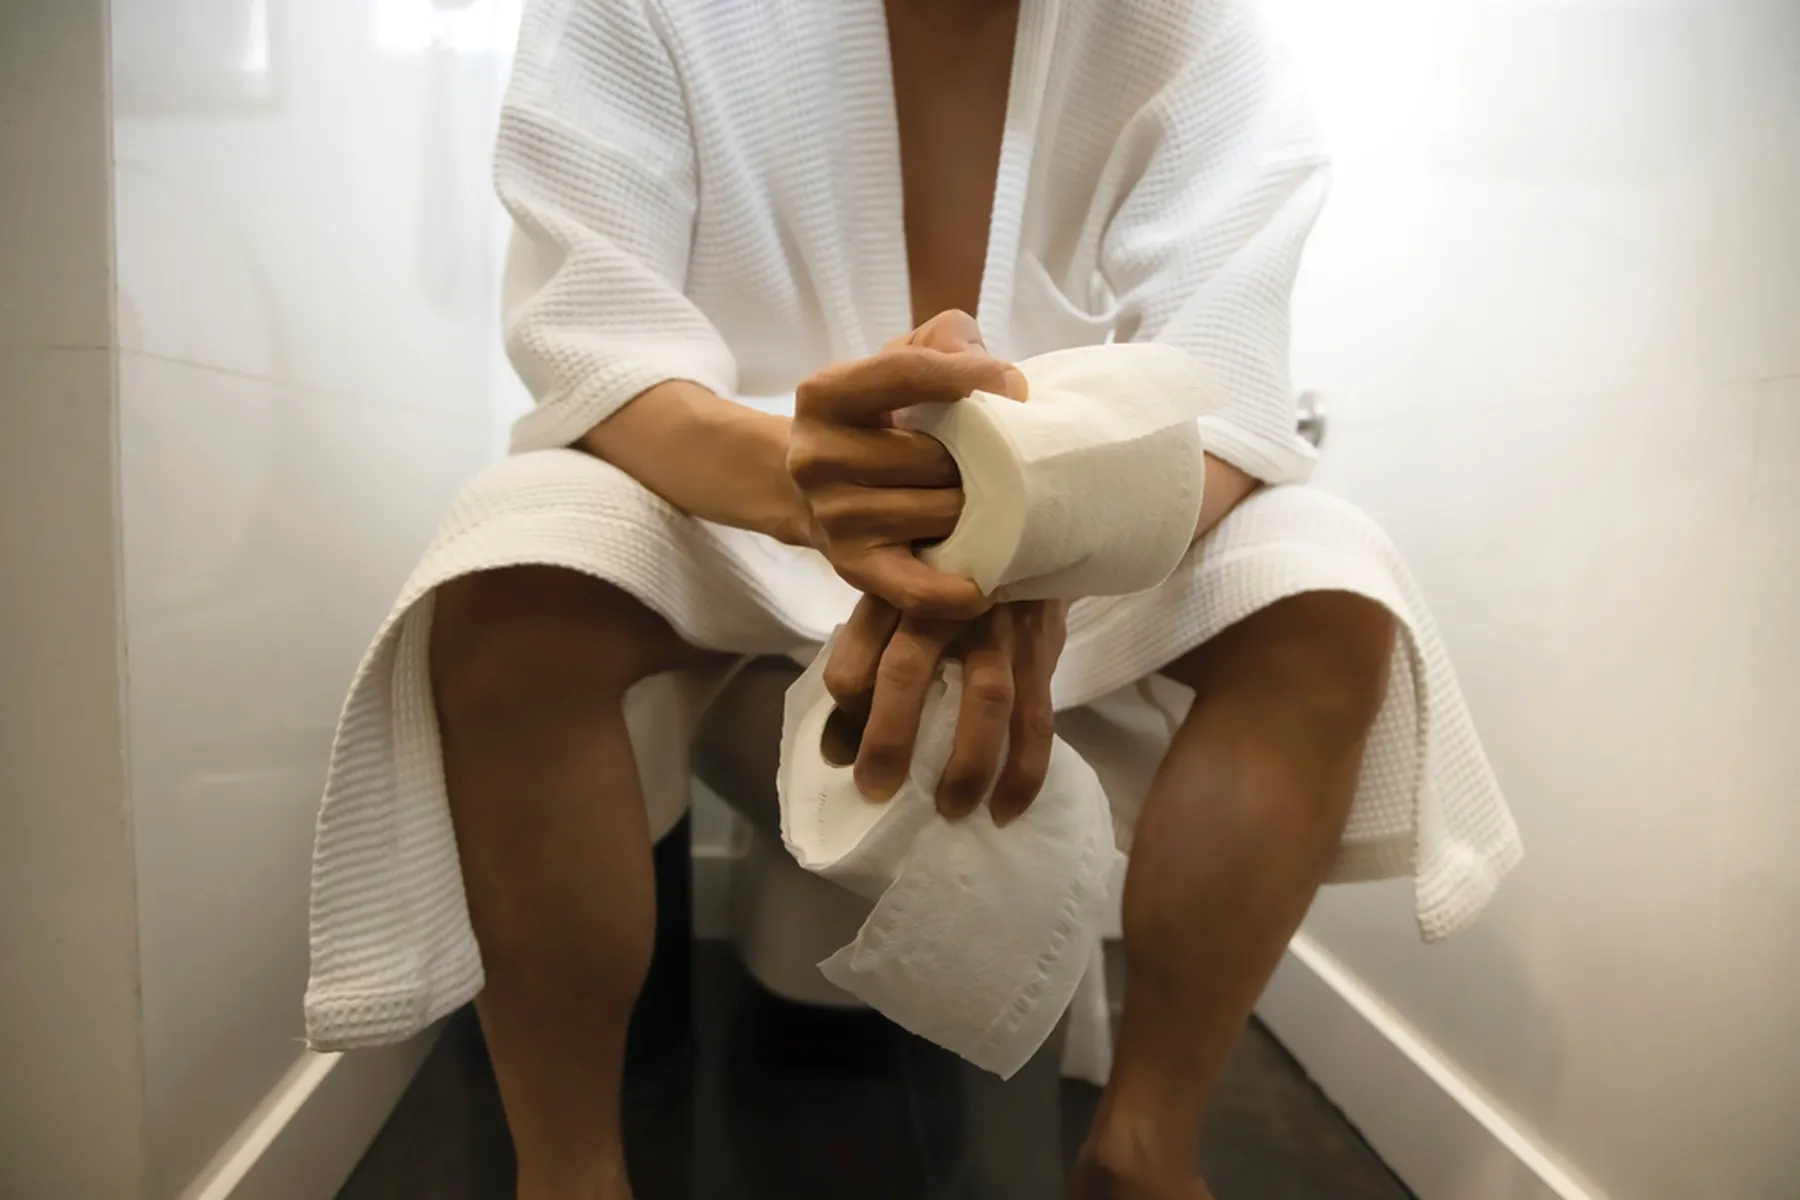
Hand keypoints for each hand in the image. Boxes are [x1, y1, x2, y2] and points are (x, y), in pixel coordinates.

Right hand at [789, 310, 1026, 617]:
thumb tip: (999, 378)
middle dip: (977, 459)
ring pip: (939, 514)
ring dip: (978, 513)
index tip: (1013, 386)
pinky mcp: (853, 569)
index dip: (967, 376)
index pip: (904, 372)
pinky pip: (916, 589)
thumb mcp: (899, 360)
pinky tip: (990, 583)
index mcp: (824, 394)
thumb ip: (947, 340)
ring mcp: (833, 517)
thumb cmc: (879, 418)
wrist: (818, 489)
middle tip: (1001, 463)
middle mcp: (815, 457)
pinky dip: (959, 591)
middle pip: (932, 456)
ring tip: (993, 506)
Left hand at [823, 592, 1068, 824]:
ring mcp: (1000, 623)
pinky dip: (1024, 770)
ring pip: (987, 698)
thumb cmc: (944, 570)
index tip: (839, 751)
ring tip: (952, 810)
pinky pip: (1036, 718)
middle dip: (889, 738)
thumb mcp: (897, 587)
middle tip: (876, 789)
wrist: (1025, 524)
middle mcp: (945, 602)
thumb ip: (869, 643)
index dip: (843, 707)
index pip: (854, 651)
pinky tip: (1006, 808)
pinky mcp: (1042, 648)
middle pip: (908, 667)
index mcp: (895, 591)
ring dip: (968, 764)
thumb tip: (840, 735)